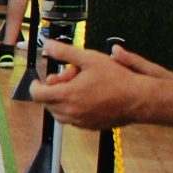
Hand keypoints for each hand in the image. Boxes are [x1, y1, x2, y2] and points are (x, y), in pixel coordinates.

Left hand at [31, 39, 165, 129]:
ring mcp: (79, 121)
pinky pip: (72, 119)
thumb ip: (65, 52)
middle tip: (68, 77)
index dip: (35, 85)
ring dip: (61, 100)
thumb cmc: (116, 78)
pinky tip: (86, 97)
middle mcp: (70, 112)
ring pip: (58, 112)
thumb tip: (48, 45)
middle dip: (52, 89)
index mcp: (67, 95)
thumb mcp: (90, 59)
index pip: (37, 94)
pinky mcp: (88, 126)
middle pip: (47, 103)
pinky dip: (72, 109)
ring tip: (78, 86)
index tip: (40, 79)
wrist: (138, 99)